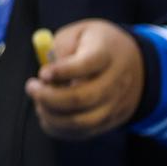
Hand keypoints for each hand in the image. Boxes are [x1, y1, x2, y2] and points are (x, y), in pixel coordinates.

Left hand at [26, 19, 143, 138]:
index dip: (60, 71)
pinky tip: (47, 113)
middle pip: (82, 98)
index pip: (85, 65)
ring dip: (52, 116)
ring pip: (82, 121)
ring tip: (38, 101)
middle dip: (48, 97)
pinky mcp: (111, 120)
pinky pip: (83, 132)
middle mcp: (115, 82)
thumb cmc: (95, 45)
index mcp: (106, 55)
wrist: (134, 62)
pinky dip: (59, 128)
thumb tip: (47, 77)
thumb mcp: (78, 33)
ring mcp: (115, 104)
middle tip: (32, 87)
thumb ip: (60, 48)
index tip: (43, 72)